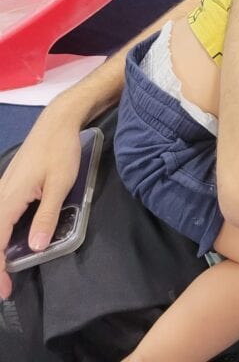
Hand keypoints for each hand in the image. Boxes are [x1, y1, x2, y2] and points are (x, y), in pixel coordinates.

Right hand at [0, 106, 82, 298]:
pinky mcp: (8, 185)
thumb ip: (46, 216)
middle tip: (3, 287)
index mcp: (9, 198)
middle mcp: (0, 194)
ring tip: (3, 270)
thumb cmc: (61, 151)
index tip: (5, 290)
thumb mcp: (60, 184)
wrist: (57, 121)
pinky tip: (6, 242)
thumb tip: (34, 248)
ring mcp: (2, 188)